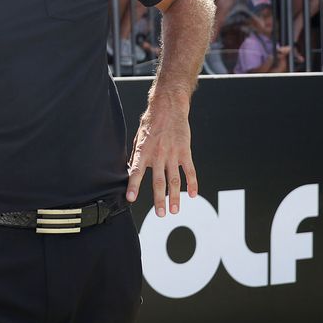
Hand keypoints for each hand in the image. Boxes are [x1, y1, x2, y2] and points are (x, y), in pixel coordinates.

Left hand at [126, 101, 196, 216]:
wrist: (168, 108)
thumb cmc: (150, 124)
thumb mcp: (138, 139)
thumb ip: (136, 157)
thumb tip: (129, 172)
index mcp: (143, 151)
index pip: (136, 171)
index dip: (133, 185)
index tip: (130, 198)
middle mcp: (158, 155)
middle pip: (158, 181)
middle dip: (159, 199)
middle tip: (161, 214)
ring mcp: (173, 154)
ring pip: (174, 180)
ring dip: (175, 196)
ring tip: (175, 210)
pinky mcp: (185, 152)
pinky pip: (190, 171)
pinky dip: (192, 183)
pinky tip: (193, 195)